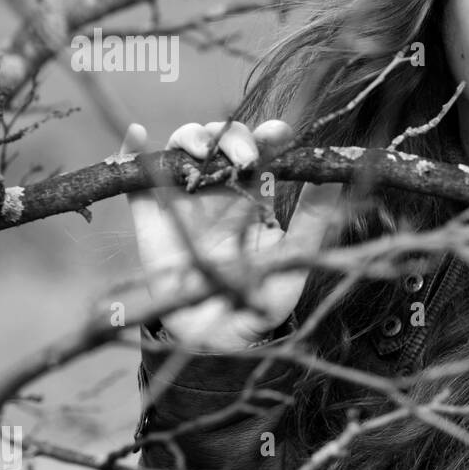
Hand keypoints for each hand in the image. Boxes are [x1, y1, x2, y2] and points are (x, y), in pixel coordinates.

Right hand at [120, 119, 343, 351]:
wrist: (219, 336)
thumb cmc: (261, 298)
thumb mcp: (293, 257)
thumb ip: (313, 218)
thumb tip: (336, 178)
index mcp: (256, 195)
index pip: (263, 152)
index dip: (268, 135)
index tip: (278, 133)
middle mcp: (220, 189)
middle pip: (222, 141)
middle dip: (233, 136)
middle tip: (244, 156)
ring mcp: (184, 197)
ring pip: (183, 147)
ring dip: (193, 136)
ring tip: (204, 151)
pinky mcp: (151, 213)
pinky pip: (136, 175)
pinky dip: (132, 149)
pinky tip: (138, 134)